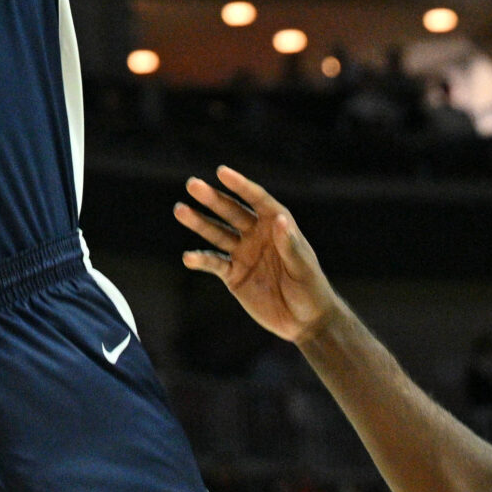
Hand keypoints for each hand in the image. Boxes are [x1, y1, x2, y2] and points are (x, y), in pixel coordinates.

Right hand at [176, 166, 339, 344]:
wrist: (304, 320)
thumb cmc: (311, 289)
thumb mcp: (303, 267)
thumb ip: (289, 245)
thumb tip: (279, 219)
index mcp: (276, 225)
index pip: (256, 199)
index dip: (240, 185)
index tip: (222, 172)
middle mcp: (257, 234)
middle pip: (231, 212)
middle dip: (212, 198)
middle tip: (192, 184)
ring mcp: (243, 253)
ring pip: (217, 233)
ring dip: (199, 222)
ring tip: (180, 209)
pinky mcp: (233, 275)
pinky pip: (214, 263)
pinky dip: (201, 259)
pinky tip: (188, 257)